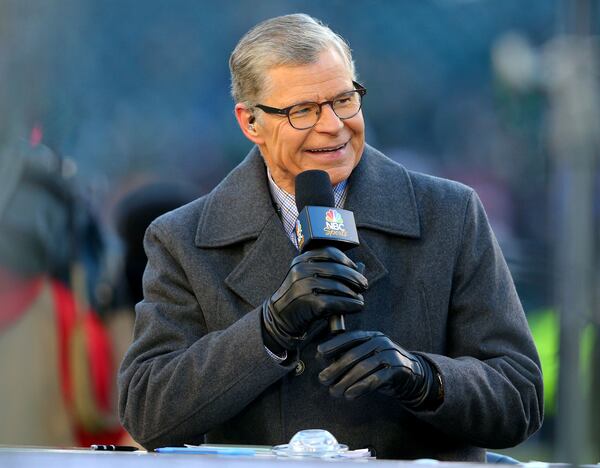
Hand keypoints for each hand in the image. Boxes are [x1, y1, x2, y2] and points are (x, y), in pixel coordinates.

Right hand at [262, 247, 367, 350]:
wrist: (280, 317)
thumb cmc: (299, 296)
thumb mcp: (306, 277)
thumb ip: (327, 270)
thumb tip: (360, 268)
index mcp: (302, 260)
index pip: (329, 252)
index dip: (346, 260)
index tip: (355, 268)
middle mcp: (301, 270)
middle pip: (336, 269)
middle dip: (354, 277)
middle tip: (364, 285)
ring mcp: (303, 286)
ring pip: (337, 286)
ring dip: (353, 294)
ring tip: (360, 298)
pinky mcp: (308, 303)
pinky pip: (335, 302)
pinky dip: (349, 305)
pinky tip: (357, 307)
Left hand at [317, 331, 439, 407]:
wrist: (413, 375)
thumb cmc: (382, 366)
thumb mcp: (366, 356)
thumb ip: (348, 355)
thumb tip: (322, 358)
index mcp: (371, 336)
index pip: (350, 337)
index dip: (334, 344)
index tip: (319, 353)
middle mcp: (380, 342)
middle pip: (354, 354)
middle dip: (336, 368)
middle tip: (323, 379)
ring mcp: (390, 355)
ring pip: (363, 367)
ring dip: (346, 381)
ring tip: (335, 391)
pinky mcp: (397, 370)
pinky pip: (376, 379)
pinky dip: (360, 387)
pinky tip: (350, 395)